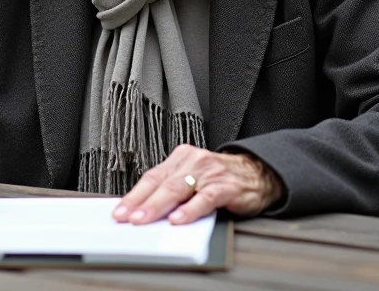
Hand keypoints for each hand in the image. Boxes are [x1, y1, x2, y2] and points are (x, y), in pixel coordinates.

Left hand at [111, 144, 283, 225]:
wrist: (258, 172)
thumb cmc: (221, 178)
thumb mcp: (194, 178)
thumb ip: (173, 190)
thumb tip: (145, 210)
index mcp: (181, 158)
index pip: (152, 177)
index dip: (134, 194)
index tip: (120, 210)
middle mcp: (193, 161)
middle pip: (161, 182)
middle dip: (141, 202)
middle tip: (127, 217)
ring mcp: (209, 172)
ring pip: (178, 189)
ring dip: (158, 206)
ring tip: (145, 219)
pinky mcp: (225, 186)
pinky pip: (204, 198)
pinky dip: (190, 210)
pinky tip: (179, 219)